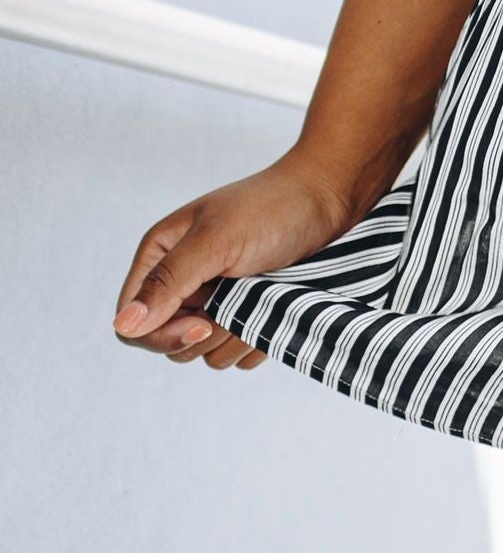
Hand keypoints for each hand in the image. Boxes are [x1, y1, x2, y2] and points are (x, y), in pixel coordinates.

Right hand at [113, 153, 363, 369]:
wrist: (329, 199)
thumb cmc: (271, 208)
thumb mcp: (215, 241)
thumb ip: (168, 283)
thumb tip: (123, 324)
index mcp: (160, 258)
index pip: (132, 323)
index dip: (161, 335)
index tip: (202, 324)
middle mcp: (183, 284)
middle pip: (169, 344)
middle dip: (205, 333)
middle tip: (242, 301)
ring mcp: (216, 302)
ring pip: (207, 354)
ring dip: (236, 336)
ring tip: (264, 296)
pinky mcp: (248, 315)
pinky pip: (239, 354)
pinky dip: (259, 340)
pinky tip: (278, 309)